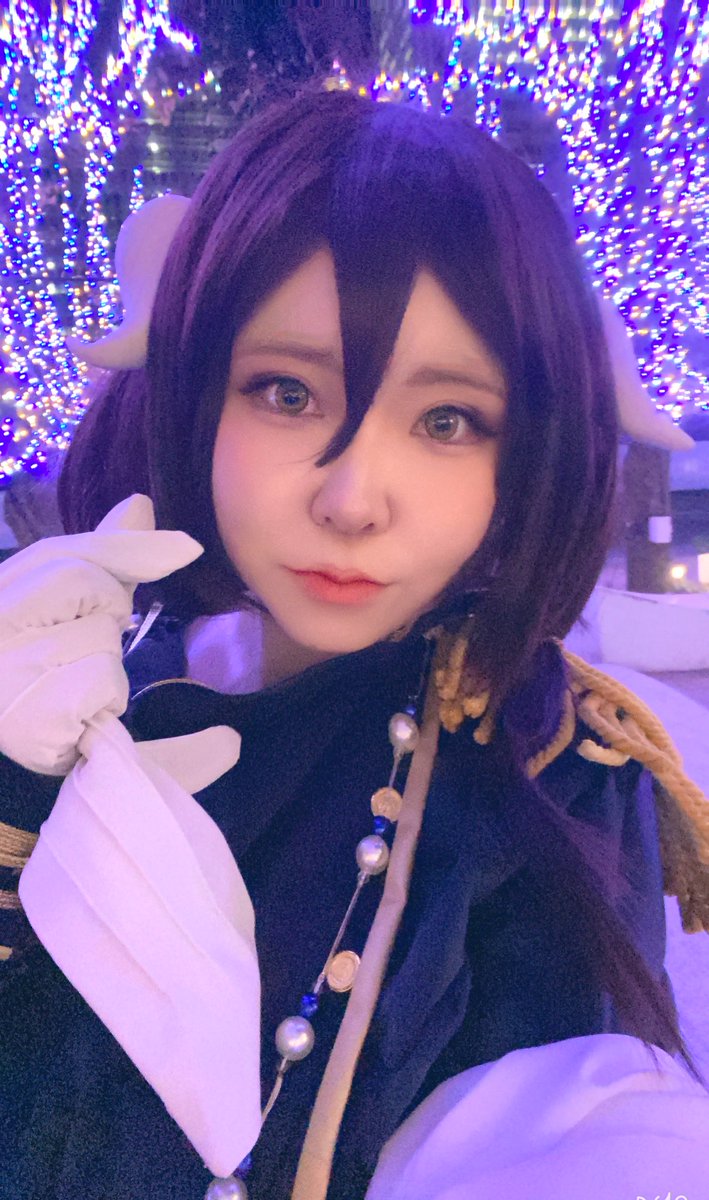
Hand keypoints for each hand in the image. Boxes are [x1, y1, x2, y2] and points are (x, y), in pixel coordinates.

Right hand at [0, 494, 202, 774]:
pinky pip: (101, 683)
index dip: (125, 550)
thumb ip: (102, 561)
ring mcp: (5, 671)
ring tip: (72, 695)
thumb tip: (140, 504)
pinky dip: (104, 703)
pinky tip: (78, 724)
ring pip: (99, 636)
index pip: (62, 553)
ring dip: (105, 667)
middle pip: (86, 584)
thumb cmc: (42, 689)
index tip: (187, 549)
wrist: (9, 786)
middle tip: (78, 656)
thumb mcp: (68, 616)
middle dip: (104, 615)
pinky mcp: (28, 716)